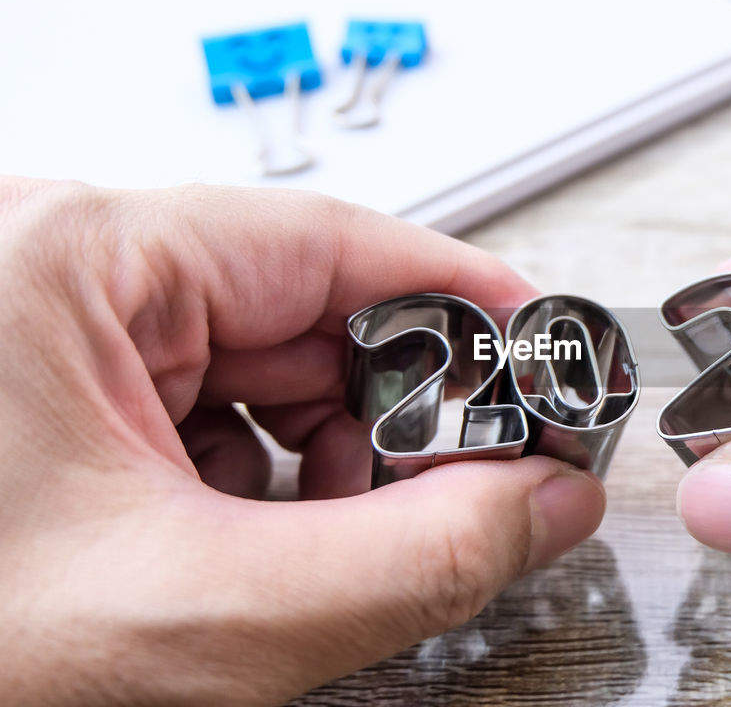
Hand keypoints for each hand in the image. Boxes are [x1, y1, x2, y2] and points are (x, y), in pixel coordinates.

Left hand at [0, 179, 604, 705]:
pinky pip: (204, 411)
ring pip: (260, 369)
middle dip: (396, 415)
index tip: (543, 360)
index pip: (332, 244)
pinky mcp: (44, 393)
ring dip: (325, 460)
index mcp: (67, 259)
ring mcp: (42, 330)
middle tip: (462, 494)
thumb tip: (546, 504)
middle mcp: (49, 271)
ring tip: (325, 545)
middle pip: (304, 311)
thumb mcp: (201, 619)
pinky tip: (252, 546)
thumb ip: (416, 561)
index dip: (463, 307)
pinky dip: (260, 480)